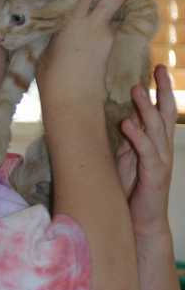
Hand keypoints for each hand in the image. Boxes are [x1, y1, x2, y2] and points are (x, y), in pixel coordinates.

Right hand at [36, 0, 131, 107]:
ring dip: (114, 3)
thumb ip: (53, 32)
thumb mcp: (47, 50)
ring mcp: (105, 38)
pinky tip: (100, 24)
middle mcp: (93, 26)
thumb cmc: (52, 78)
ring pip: (114, 13)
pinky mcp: (109, 51)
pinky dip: (108, 22)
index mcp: (73, 21)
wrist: (73, 102)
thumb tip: (51, 23)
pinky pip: (111, 28)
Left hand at [119, 65, 176, 235]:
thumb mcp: (129, 158)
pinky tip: (126, 123)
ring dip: (146, 107)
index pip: (162, 111)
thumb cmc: (134, 189)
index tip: (156, 69)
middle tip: (158, 67)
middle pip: (166, 114)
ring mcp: (160, 161)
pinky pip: (146, 151)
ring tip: (136, 89)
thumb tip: (123, 115)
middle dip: (163, 90)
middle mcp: (162, 148)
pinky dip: (136, 135)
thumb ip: (130, 138)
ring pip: (156, 128)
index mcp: (157, 143)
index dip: (161, 90)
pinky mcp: (154, 175)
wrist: (142, 222)